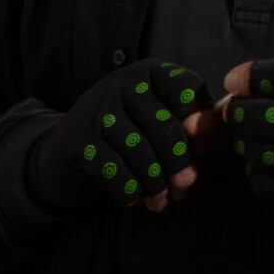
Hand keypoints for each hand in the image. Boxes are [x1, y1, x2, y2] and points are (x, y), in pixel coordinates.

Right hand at [27, 59, 217, 212]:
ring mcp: (98, 107)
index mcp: (152, 73)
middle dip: (179, 166)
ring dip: (155, 185)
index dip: (200, 122)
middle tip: (182, 189)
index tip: (200, 149)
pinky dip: (129, 189)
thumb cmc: (128, 132)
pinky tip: (133, 197)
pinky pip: (113, 169)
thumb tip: (205, 136)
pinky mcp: (78, 137)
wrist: (68, 146)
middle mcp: (124, 82)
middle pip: (166, 128)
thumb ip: (189, 127)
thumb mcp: (159, 120)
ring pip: (141, 153)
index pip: (186, 89)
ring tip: (159, 201)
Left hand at [224, 58, 273, 245]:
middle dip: (239, 112)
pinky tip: (261, 167)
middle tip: (235, 112)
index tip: (234, 80)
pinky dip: (255, 174)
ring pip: (262, 152)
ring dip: (245, 145)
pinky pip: (269, 185)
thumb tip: (245, 81)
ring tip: (248, 140)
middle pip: (266, 116)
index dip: (251, 76)